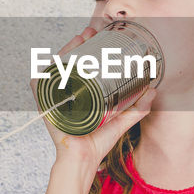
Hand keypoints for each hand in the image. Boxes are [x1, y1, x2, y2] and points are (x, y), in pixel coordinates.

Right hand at [30, 25, 156, 169]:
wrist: (83, 160)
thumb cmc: (97, 143)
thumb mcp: (121, 121)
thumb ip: (137, 108)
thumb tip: (153, 90)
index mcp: (81, 94)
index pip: (83, 66)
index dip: (89, 49)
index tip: (99, 36)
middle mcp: (66, 93)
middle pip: (69, 62)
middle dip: (78, 44)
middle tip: (89, 33)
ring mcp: (55, 98)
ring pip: (56, 67)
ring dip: (65, 50)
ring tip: (78, 40)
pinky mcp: (46, 105)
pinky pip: (40, 84)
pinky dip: (44, 70)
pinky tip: (55, 60)